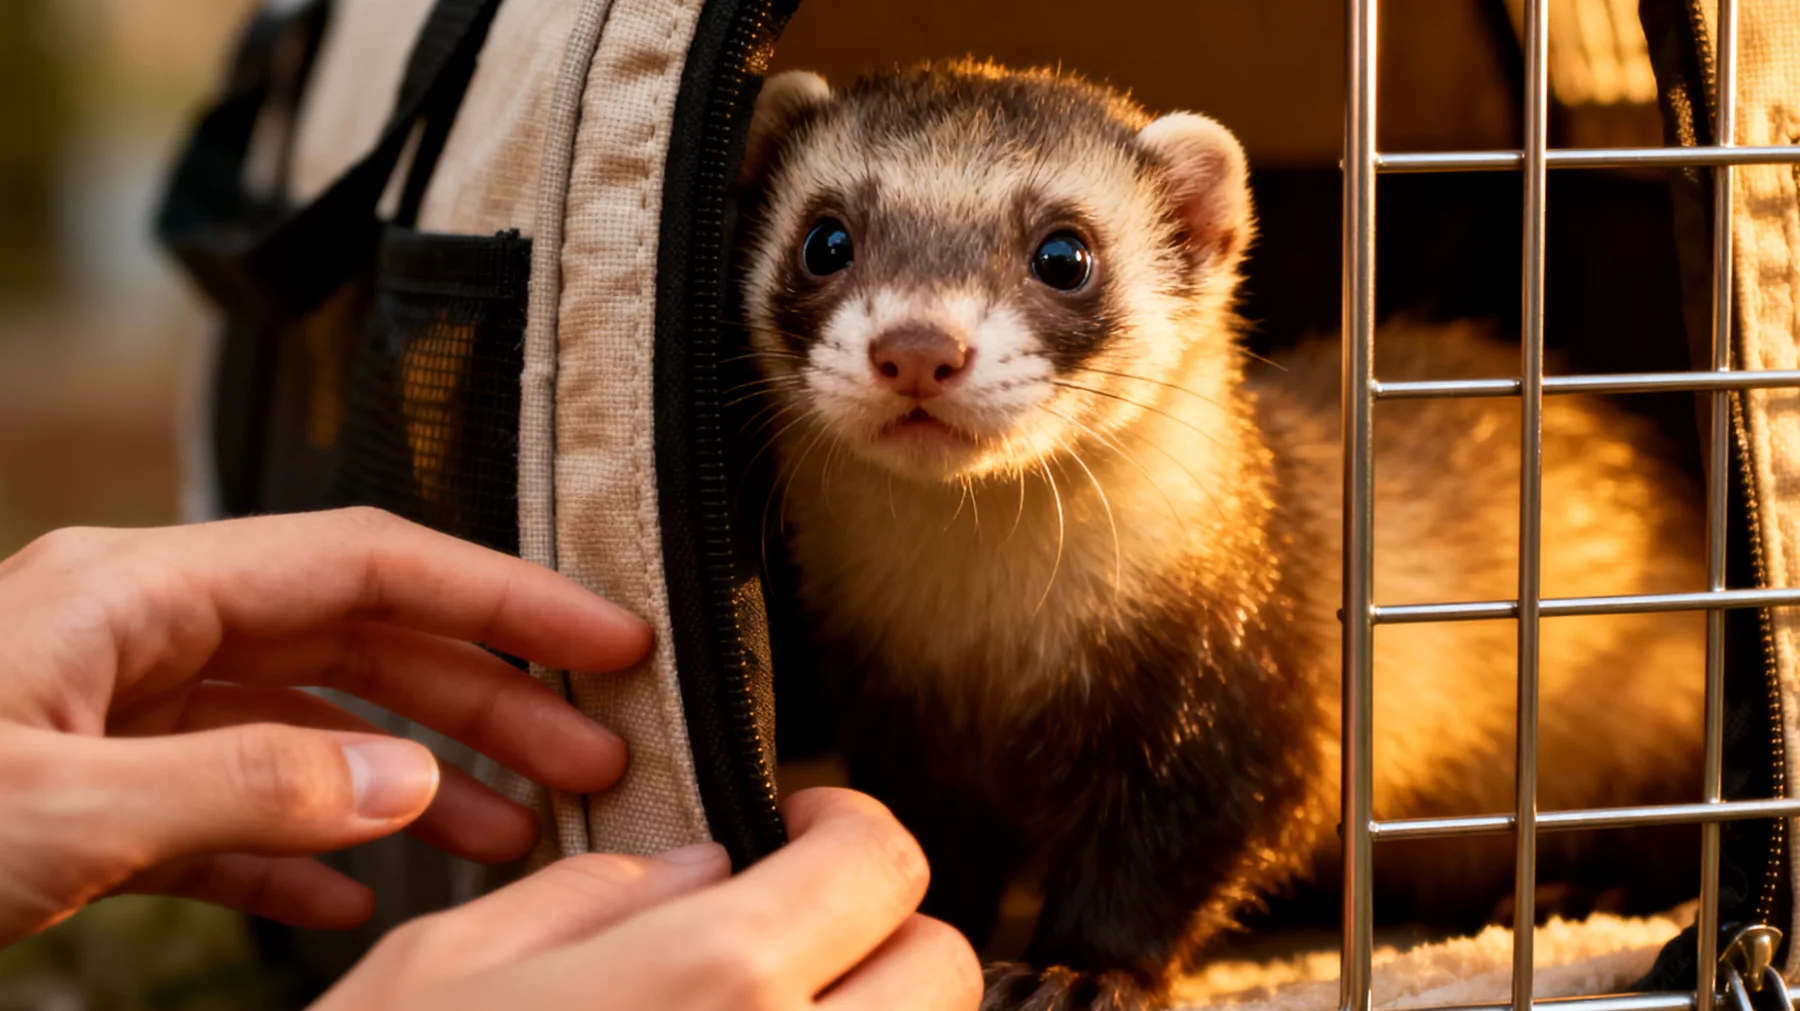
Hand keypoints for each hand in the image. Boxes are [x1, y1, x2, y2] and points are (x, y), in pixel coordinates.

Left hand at [0, 507, 651, 945]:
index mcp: (135, 593)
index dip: (504, 597)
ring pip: (309, 720)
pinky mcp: (84, 792)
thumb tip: (404, 779)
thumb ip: (242, 784)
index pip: (368, 564)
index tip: (608, 635)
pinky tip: (360, 892)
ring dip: (418, 772)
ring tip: (515, 827)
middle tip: (595, 754)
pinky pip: (233, 801)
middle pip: (359, 639)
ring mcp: (111, 710)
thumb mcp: (48, 810)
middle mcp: (137, 632)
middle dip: (487, 694)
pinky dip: (309, 841)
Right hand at [313, 789, 981, 1010]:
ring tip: (765, 1009)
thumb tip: (700, 866)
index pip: (880, 862)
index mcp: (713, 984)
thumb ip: (589, 895)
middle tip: (794, 926)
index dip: (846, 824)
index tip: (803, 829)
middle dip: (879, 929)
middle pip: (943, 969)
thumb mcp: (445, 972)